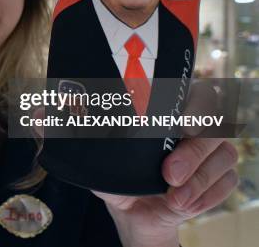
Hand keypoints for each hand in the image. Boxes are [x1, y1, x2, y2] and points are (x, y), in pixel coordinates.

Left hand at [92, 81, 238, 246]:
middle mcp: (195, 128)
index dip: (197, 105)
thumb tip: (82, 131)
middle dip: (194, 153)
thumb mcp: (104, 162)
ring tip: (174, 199)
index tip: (183, 125)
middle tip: (170, 174)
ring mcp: (211, 153)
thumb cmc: (118, 179)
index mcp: (169, 114)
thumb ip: (99, 147)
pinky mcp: (219, 179)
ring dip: (200, 181)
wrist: (132, 214)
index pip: (197, 94)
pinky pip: (227, 182)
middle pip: (214, 127)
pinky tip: (184, 205)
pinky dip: (207, 197)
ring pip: (225, 155)